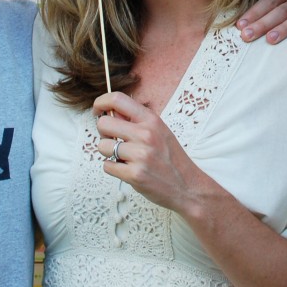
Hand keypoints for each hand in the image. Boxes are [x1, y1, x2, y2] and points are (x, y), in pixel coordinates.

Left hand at [93, 92, 209, 214]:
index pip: (117, 99)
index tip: (97, 110)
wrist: (188, 186)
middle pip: (103, 124)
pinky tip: (127, 170)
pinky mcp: (134, 174)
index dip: (101, 102)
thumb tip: (110, 112)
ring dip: (108, 153)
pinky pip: (107, 166)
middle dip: (103, 133)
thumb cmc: (171, 158)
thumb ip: (136, 121)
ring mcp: (140, 155)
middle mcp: (145, 134)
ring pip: (102, 147)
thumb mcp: (159, 131)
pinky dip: (114, 168)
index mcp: (151, 120)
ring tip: (124, 158)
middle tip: (113, 140)